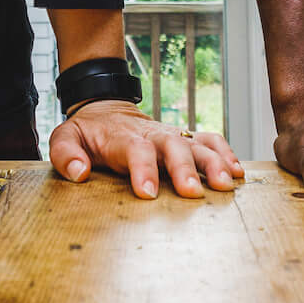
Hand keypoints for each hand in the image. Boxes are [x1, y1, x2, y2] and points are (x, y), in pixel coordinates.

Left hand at [47, 101, 243, 198]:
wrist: (107, 109)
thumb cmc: (88, 133)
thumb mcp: (65, 138)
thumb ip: (66, 154)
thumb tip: (79, 172)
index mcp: (122, 138)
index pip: (135, 150)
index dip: (142, 169)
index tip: (147, 193)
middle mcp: (152, 135)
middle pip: (173, 146)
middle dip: (184, 169)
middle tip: (192, 193)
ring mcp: (172, 135)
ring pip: (197, 144)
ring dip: (214, 163)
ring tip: (227, 185)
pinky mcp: (185, 138)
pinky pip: (211, 140)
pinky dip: (226, 153)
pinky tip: (238, 173)